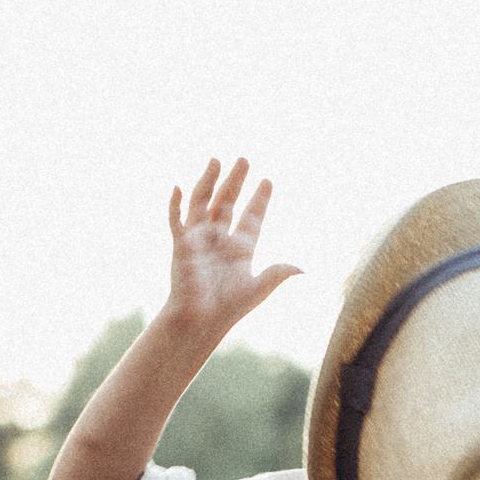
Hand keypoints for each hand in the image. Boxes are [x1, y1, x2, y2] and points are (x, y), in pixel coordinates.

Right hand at [162, 157, 299, 337]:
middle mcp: (220, 239)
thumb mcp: (258, 287)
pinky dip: (176, 204)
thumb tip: (303, 269)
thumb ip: (277, 274)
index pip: (251, 217)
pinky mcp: (181, 244)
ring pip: (204, 202)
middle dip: (236, 180)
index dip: (259, 199)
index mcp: (241, 248)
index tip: (267, 181)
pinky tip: (178, 187)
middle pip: (228, 202)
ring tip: (217, 160)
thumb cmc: (228, 308)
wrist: (200, 320)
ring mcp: (199, 239)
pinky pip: (177, 220)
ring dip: (209, 181)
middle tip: (245, 159)